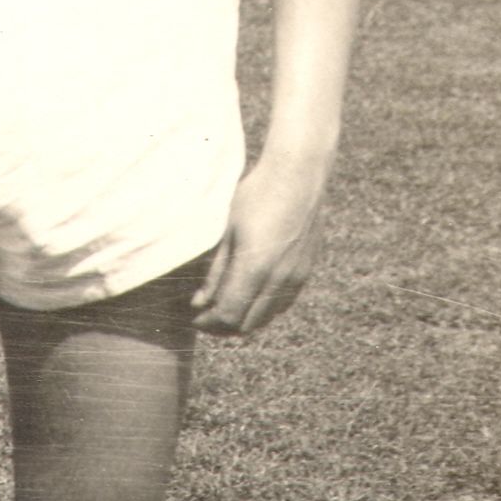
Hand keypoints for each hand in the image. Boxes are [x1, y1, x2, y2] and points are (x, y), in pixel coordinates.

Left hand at [192, 151, 331, 337]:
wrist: (298, 174)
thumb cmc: (255, 195)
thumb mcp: (227, 230)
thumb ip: (215, 271)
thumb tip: (199, 303)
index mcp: (255, 267)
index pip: (228, 314)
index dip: (208, 322)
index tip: (194, 318)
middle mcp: (279, 278)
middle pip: (247, 324)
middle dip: (223, 326)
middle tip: (206, 317)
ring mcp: (297, 276)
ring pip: (267, 317)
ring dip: (244, 319)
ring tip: (225, 307)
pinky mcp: (306, 270)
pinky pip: (283, 304)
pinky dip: (263, 309)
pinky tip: (249, 296)